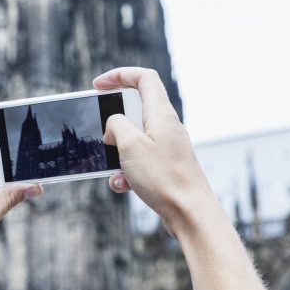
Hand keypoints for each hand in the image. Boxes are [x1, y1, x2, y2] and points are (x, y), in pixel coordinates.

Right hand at [94, 67, 217, 233]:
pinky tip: (123, 185)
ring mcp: (168, 147)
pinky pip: (140, 161)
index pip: (144, 78)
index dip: (120, 75)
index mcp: (161, 114)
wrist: (191, 214)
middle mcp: (167, 127)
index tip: (98, 85)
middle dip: (113, 121)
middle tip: (101, 132)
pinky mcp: (166, 166)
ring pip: (134, 139)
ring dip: (117, 152)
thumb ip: (116, 125)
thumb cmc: (164, 179)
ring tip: (113, 169)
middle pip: (136, 108)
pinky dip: (126, 171)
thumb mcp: (130, 145)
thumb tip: (113, 126)